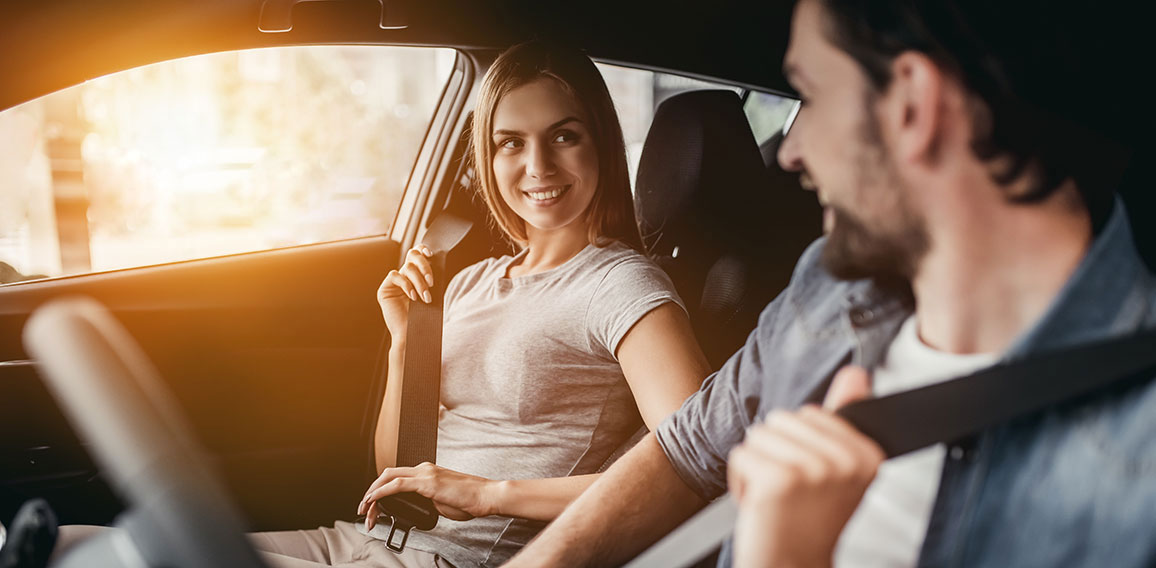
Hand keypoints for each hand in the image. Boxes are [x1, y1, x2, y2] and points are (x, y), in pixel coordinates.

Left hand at [356, 463, 499, 528]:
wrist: (486, 496)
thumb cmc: (470, 500)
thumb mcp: (443, 501)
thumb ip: (428, 501)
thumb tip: (420, 508)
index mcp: (427, 473)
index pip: (397, 478)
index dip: (381, 490)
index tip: (374, 506)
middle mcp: (424, 469)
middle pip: (387, 475)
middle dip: (371, 491)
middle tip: (364, 509)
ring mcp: (425, 473)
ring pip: (388, 478)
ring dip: (372, 494)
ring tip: (365, 510)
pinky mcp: (427, 482)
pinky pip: (396, 485)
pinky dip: (381, 492)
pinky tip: (373, 500)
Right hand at [377, 245, 433, 335]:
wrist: (412, 334)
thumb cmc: (424, 317)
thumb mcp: (430, 293)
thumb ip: (429, 277)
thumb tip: (435, 260)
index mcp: (416, 275)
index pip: (418, 255)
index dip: (422, 250)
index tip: (431, 253)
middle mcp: (405, 276)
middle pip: (412, 256)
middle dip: (424, 266)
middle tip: (431, 282)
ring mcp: (394, 283)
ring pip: (407, 267)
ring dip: (419, 282)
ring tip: (425, 297)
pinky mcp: (385, 289)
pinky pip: (395, 275)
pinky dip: (406, 284)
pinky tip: (413, 297)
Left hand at [727, 366, 884, 567]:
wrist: (791, 567)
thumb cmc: (809, 520)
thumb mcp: (835, 469)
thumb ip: (844, 418)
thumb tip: (856, 372)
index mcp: (868, 455)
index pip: (814, 414)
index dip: (799, 446)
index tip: (812, 483)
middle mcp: (847, 462)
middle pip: (784, 419)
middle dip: (776, 453)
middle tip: (791, 493)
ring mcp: (816, 470)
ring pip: (760, 434)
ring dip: (757, 466)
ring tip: (776, 498)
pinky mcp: (782, 479)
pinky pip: (741, 454)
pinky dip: (740, 481)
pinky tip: (760, 505)